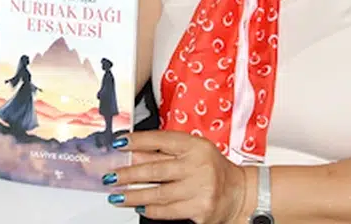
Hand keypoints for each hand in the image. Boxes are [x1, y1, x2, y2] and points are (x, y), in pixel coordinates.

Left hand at [106, 131, 250, 223]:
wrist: (241, 194)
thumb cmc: (213, 169)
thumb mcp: (192, 153)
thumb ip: (163, 153)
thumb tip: (131, 153)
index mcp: (196, 146)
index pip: (161, 140)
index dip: (137, 141)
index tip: (118, 143)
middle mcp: (199, 165)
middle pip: (155, 169)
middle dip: (127, 173)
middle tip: (109, 176)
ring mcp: (200, 188)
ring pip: (158, 193)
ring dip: (132, 195)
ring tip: (116, 195)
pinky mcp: (200, 209)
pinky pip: (167, 211)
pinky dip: (150, 209)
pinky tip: (138, 206)